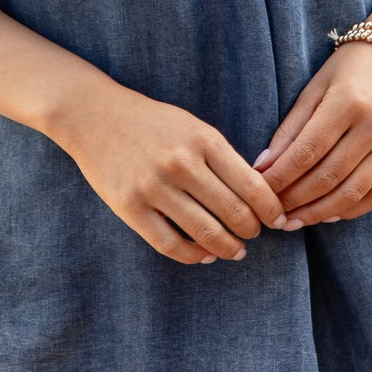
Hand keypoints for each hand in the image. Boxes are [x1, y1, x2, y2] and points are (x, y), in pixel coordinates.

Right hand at [57, 81, 287, 265]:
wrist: (93, 116)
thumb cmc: (151, 123)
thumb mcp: (193, 127)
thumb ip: (222, 157)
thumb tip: (258, 196)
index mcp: (203, 140)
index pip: (252, 185)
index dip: (271, 209)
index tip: (277, 219)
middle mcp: (180, 163)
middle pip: (234, 212)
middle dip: (252, 230)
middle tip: (255, 234)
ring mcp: (153, 187)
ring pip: (206, 232)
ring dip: (228, 248)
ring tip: (236, 251)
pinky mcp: (129, 207)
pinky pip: (170, 244)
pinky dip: (194, 256)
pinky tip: (205, 255)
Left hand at [256, 42, 371, 227]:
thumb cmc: (347, 71)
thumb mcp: (314, 88)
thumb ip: (290, 129)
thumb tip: (263, 167)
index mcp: (347, 102)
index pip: (307, 151)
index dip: (280, 177)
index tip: (258, 190)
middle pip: (328, 176)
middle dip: (295, 200)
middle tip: (272, 213)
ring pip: (352, 193)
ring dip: (319, 213)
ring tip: (294, 221)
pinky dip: (349, 211)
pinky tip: (327, 215)